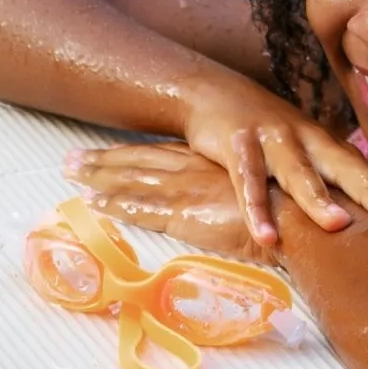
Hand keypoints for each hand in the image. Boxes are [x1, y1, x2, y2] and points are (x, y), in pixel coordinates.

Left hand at [65, 142, 267, 261]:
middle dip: (103, 161)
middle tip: (72, 159)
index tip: (105, 152)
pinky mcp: (183, 214)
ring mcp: (186, 190)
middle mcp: (192, 169)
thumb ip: (233, 189)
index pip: (159, 154)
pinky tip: (96, 204)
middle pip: (137, 162)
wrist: (296, 216)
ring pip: (132, 181)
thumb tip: (226, 197)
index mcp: (208, 161)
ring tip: (73, 175)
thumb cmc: (286, 204)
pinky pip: (142, 209)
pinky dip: (116, 205)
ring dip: (100, 178)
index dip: (128, 153)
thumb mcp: (254, 188)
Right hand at [166, 78, 367, 247]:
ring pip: (297, 171)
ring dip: (317, 198)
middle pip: (341, 165)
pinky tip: (266, 236)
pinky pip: (248, 180)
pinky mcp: (237, 145)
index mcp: (322, 142)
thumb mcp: (298, 148)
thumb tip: (359, 215)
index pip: (361, 168)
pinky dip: (255, 208)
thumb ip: (323, 176)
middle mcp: (304, 138)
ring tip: (337, 226)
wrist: (213, 93)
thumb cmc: (263, 132)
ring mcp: (271, 139)